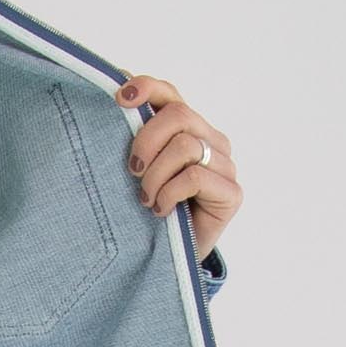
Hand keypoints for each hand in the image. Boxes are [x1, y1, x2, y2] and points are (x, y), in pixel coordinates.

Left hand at [116, 74, 240, 264]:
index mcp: (188, 129)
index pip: (170, 94)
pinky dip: (169, 194)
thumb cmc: (148, 210)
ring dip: (155, 175)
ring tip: (146, 199)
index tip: (119, 99)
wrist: (169, 257)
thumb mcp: (136, 170)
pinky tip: (162, 211)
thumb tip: (114, 95)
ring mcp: (225, 166)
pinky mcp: (232, 192)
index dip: (146, 89)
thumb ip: (133, 139)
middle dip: (146, 142)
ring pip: (185, 147)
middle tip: (132, 171)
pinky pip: (194, 177)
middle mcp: (211, 141)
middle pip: (179, 115)